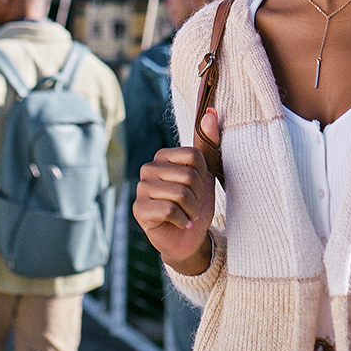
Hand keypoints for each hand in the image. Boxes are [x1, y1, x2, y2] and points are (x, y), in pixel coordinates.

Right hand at [132, 108, 217, 275]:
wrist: (189, 238)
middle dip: (198, 196)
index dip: (204, 176)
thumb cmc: (196, 203)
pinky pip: (170, 210)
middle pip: (188, 176)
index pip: (194, 157)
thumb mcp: (206, 173)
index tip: (198, 188)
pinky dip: (183, 221)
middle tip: (192, 205)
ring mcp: (141, 189)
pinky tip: (180, 224)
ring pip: (180, 194)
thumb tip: (211, 113)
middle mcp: (148, 168)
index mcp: (162, 156)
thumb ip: (207, 143)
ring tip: (187, 215)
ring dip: (192, 210)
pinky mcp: (138, 210)